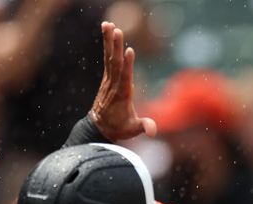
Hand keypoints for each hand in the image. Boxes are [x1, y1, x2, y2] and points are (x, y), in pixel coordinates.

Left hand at [88, 21, 155, 140]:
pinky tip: (108, 32)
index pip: (125, 78)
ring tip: (108, 24)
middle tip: (117, 30)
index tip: (129, 51)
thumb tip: (153, 131)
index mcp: (122, 95)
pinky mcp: (107, 77)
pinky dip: (107, 45)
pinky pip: (108, 58)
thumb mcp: (132, 130)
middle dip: (116, 47)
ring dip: (109, 41)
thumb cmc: (119, 128)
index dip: (128, 65)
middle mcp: (114, 85)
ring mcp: (109, 79)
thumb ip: (143, 127)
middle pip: (115, 63)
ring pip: (110, 58)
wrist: (99, 127)